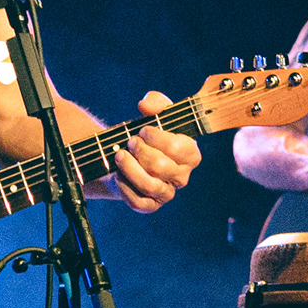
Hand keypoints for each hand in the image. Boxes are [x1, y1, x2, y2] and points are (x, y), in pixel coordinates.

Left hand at [99, 93, 198, 211]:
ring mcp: (167, 193)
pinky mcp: (150, 206)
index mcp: (190, 154)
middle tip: (130, 142)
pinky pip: (138, 202)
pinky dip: (124, 187)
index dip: (156, 138)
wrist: (129, 157)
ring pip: (149, 185)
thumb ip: (156, 102)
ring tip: (119, 155)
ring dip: (129, 167)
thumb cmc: (147, 135)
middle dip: (140, 151)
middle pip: (160, 166)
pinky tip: (117, 174)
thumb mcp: (154, 114)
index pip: (178, 148)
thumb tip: (146, 106)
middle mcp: (182, 176)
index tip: (143, 130)